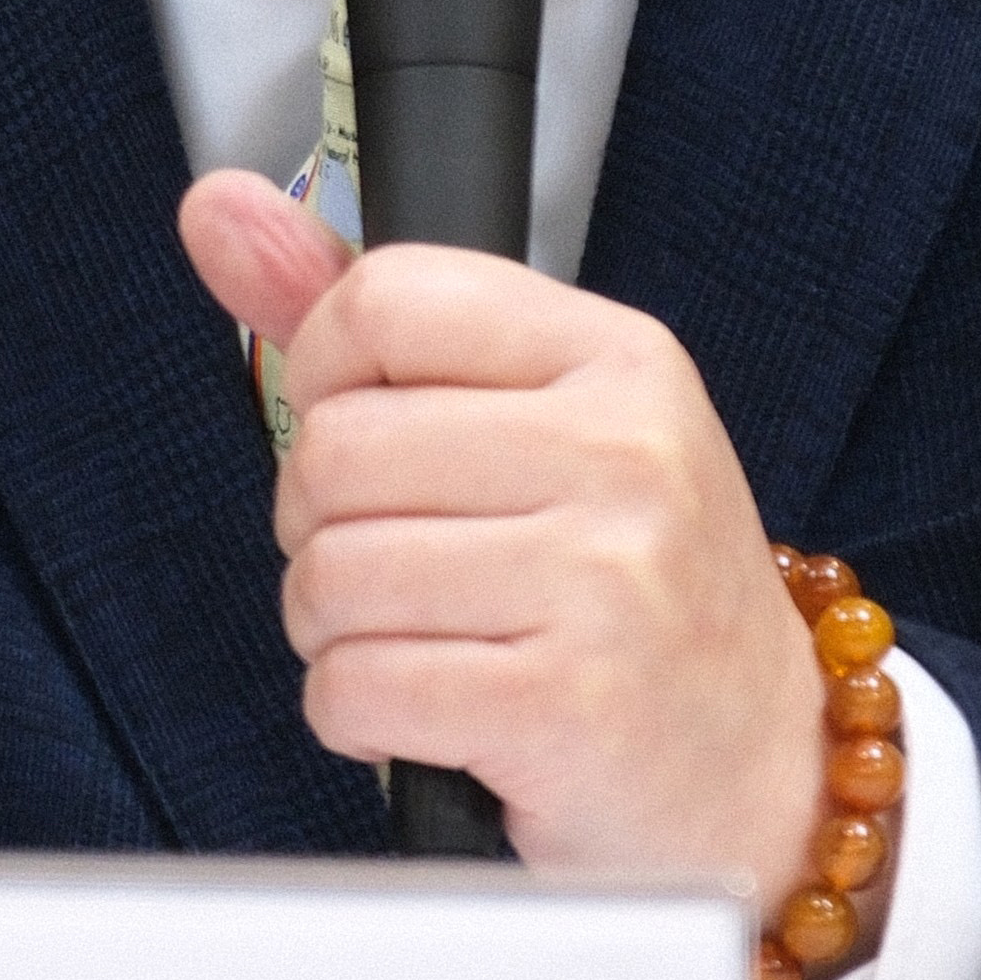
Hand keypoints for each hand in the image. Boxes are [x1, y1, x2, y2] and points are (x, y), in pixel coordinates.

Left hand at [180, 173, 854, 932]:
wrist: (762, 771)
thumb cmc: (631, 587)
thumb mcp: (540, 420)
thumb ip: (368, 318)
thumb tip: (218, 209)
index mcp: (618, 359)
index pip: (384, 298)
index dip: (326, 378)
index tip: (369, 436)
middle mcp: (625, 454)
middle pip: (333, 448)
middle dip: (319, 527)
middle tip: (397, 568)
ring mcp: (604, 581)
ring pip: (330, 574)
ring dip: (335, 632)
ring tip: (421, 644)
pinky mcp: (566, 706)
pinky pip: (355, 688)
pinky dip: (356, 717)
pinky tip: (433, 717)